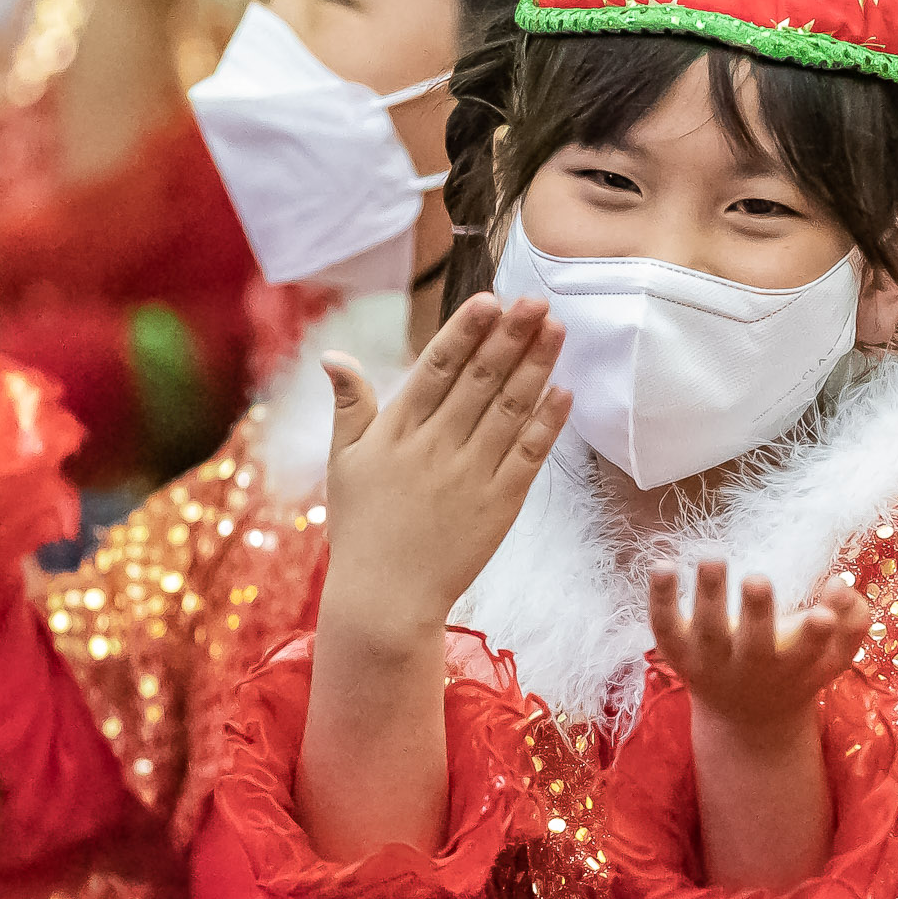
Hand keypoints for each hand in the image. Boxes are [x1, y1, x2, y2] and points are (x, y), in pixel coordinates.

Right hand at [315, 297, 570, 666]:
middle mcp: (435, 448)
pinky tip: (564, 392)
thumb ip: (348, 406)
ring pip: (509, 411)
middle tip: (536, 300)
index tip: (489, 300)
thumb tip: (333, 355)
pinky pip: (527, 456)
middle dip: (509, 337)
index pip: (435, 369)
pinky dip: (547, 424)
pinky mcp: (498, 505)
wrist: (385, 599)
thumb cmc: (361, 527)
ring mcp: (470, 475)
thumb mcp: (342, 463)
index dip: (465, 333)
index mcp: (396, 432)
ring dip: (535, 367)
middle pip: (479, 382)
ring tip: (556, 329)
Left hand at [651, 563, 868, 746]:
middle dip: (756, 614)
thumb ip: (852, 619)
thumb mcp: (832, 655)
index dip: (817, 636)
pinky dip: (660, 599)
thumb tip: (840, 583)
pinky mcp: (680, 655)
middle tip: (757, 579)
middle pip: (754, 647)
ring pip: (709, 634)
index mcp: (795, 669)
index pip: (809, 653)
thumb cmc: (795, 667)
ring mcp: (713, 664)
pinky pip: (666, 628)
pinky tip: (663, 565)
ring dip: (709, 597)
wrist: (747, 717)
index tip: (822, 613)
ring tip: (713, 558)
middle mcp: (753, 670)